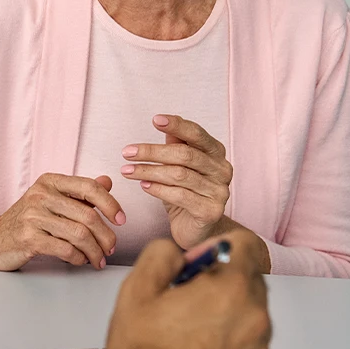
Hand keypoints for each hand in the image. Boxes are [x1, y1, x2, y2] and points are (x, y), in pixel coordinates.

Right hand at [0, 173, 125, 270]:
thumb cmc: (25, 220)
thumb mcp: (51, 200)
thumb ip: (78, 192)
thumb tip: (107, 181)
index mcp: (49, 182)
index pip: (89, 187)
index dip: (110, 204)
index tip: (121, 220)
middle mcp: (40, 195)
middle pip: (87, 215)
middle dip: (105, 235)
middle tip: (110, 248)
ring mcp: (33, 216)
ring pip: (79, 234)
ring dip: (94, 251)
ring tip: (98, 259)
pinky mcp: (28, 238)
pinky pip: (65, 249)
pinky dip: (78, 258)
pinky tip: (80, 261)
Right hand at [104, 231, 271, 348]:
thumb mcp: (137, 291)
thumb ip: (161, 253)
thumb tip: (175, 251)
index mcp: (230, 288)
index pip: (244, 243)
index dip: (215, 246)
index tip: (198, 262)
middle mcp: (253, 314)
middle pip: (247, 275)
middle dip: (220, 278)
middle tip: (187, 294)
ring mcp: (257, 343)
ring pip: (247, 306)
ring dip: (225, 306)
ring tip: (190, 323)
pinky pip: (247, 335)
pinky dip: (229, 332)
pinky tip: (199, 343)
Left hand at [121, 115, 232, 248]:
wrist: (196, 229)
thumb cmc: (186, 192)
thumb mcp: (179, 166)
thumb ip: (176, 144)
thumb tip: (162, 121)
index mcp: (216, 153)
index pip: (197, 134)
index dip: (177, 125)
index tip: (155, 120)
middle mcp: (222, 170)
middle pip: (185, 155)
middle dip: (152, 152)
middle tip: (127, 152)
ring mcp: (219, 192)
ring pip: (179, 175)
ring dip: (149, 171)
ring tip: (127, 170)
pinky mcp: (211, 211)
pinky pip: (180, 196)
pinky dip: (158, 189)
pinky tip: (143, 185)